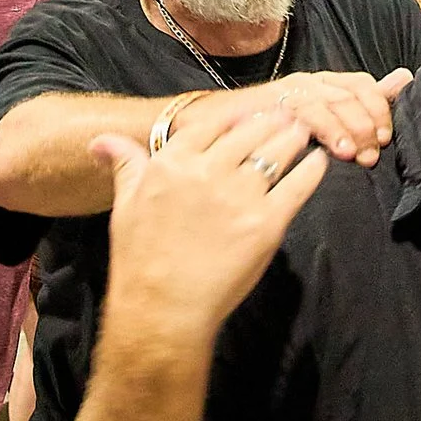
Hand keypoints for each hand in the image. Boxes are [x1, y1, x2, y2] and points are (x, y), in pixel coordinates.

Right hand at [92, 102, 329, 342]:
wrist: (162, 309)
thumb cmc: (140, 259)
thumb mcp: (125, 204)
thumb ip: (126, 164)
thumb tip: (102, 139)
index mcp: (173, 162)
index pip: (214, 122)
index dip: (238, 114)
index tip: (252, 111)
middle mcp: (207, 170)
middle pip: (251, 131)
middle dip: (274, 120)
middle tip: (291, 115)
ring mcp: (240, 195)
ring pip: (277, 151)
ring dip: (295, 137)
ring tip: (306, 132)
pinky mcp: (267, 221)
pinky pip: (298, 184)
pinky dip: (311, 169)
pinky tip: (318, 162)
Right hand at [194, 67, 411, 167]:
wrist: (215, 128)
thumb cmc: (276, 128)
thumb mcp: (325, 117)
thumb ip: (364, 100)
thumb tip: (405, 77)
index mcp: (325, 83)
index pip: (363, 84)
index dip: (379, 109)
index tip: (386, 138)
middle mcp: (309, 82)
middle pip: (348, 94)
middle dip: (365, 124)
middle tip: (372, 155)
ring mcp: (288, 92)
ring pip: (326, 102)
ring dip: (343, 129)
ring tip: (353, 155)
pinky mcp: (268, 106)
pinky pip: (300, 112)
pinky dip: (320, 129)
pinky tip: (328, 151)